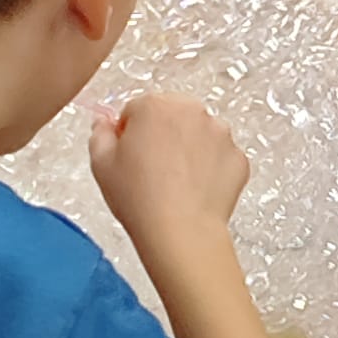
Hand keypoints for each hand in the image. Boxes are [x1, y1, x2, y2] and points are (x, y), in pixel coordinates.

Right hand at [90, 93, 248, 262]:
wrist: (181, 233)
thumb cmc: (139, 200)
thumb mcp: (102, 164)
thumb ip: (100, 134)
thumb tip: (105, 124)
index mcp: (154, 105)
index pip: (137, 110)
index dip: (130, 135)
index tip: (130, 157)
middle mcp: (191, 110)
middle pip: (171, 116)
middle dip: (162, 136)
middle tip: (152, 171)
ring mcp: (220, 132)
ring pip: (199, 134)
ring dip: (189, 149)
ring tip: (175, 184)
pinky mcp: (238, 157)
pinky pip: (220, 157)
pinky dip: (211, 170)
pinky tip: (196, 191)